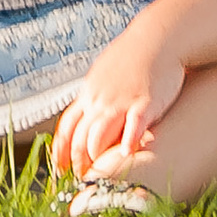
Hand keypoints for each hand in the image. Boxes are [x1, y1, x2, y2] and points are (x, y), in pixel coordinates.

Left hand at [52, 36, 183, 186]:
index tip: (60, 170)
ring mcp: (121, 101)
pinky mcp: (145, 102)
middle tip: (83, 180)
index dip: (61, 151)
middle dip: (78, 162)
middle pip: (80, 137)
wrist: (156, 37)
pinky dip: (128, 140)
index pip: (67, 128)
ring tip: (101, 173)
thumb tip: (86, 114)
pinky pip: (133, 123)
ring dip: (97, 156)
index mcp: (89, 95)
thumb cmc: (132, 57)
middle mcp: (100, 100)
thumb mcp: (104, 75)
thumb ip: (95, 97)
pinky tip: (128, 153)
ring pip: (99, 134)